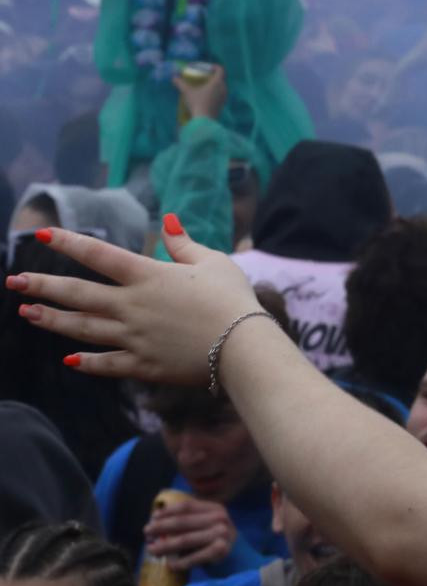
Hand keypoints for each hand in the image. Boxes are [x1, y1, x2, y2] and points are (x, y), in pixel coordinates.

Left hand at [6, 219, 263, 384]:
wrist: (244, 348)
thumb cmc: (234, 300)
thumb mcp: (214, 263)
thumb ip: (185, 244)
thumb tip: (168, 221)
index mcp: (148, 276)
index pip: (99, 254)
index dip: (69, 242)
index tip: (41, 235)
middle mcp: (132, 306)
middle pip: (78, 293)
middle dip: (43, 286)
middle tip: (14, 281)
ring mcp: (134, 337)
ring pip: (83, 328)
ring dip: (52, 320)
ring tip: (27, 313)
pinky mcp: (143, 365)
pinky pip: (107, 364)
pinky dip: (86, 362)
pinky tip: (69, 360)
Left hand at [145, 494, 237, 570]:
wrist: (239, 558)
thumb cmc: (215, 540)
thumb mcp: (205, 525)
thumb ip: (187, 522)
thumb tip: (156, 523)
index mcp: (215, 508)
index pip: (186, 506)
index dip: (167, 512)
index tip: (152, 518)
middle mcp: (220, 518)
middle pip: (183, 522)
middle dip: (161, 528)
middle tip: (146, 533)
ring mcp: (222, 534)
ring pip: (185, 540)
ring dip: (165, 546)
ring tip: (151, 550)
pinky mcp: (222, 550)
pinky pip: (194, 557)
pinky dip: (180, 562)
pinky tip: (170, 565)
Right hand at [175, 63, 226, 120]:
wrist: (204, 120)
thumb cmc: (197, 102)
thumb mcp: (187, 91)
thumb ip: (180, 83)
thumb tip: (174, 77)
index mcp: (218, 82)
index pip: (221, 70)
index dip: (214, 66)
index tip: (207, 67)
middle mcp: (223, 89)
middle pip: (221, 78)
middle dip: (212, 75)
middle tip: (203, 76)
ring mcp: (224, 97)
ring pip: (221, 87)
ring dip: (213, 84)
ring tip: (203, 85)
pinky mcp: (222, 105)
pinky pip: (219, 94)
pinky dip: (214, 92)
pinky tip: (205, 95)